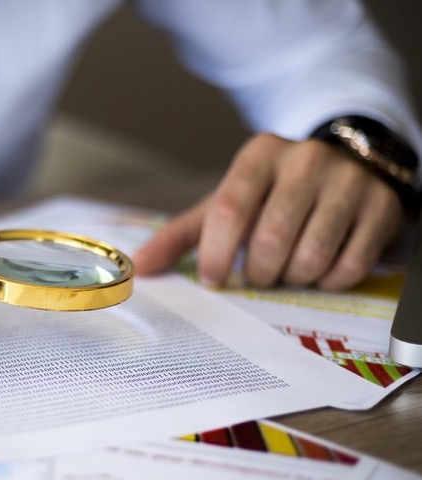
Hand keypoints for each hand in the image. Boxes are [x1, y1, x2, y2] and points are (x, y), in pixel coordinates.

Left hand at [133, 133, 403, 289]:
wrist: (345, 165)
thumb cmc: (271, 194)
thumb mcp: (225, 203)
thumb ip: (181, 235)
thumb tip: (140, 267)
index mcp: (259, 154)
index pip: (230, 210)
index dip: (218, 254)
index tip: (215, 278)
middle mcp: (306, 160)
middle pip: (272, 238)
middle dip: (259, 272)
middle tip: (257, 276)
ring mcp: (349, 181)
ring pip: (312, 255)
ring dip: (293, 278)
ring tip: (287, 270)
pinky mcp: (382, 206)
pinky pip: (350, 266)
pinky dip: (328, 282)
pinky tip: (319, 270)